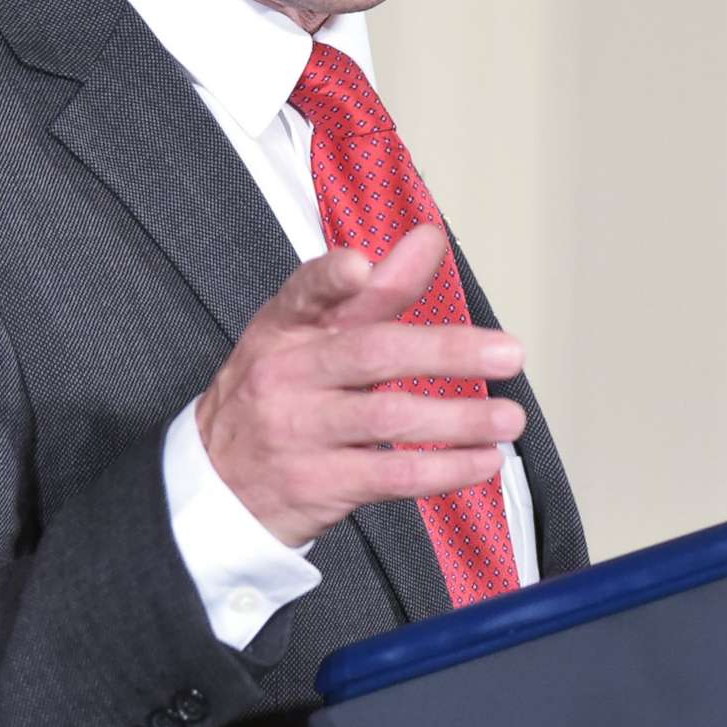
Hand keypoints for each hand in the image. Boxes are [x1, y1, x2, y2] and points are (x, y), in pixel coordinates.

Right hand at [194, 224, 524, 547]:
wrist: (216, 486)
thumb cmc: (277, 396)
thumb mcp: (306, 337)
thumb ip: (374, 293)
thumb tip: (429, 239)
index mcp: (283, 328)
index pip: (305, 293)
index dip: (332, 278)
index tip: (362, 265)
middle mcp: (286, 375)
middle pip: (370, 354)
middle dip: (446, 351)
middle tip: (508, 353)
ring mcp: (298, 432)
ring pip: (388, 418)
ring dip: (460, 419)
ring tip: (510, 418)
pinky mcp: (317, 485)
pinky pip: (391, 476)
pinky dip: (445, 469)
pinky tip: (483, 460)